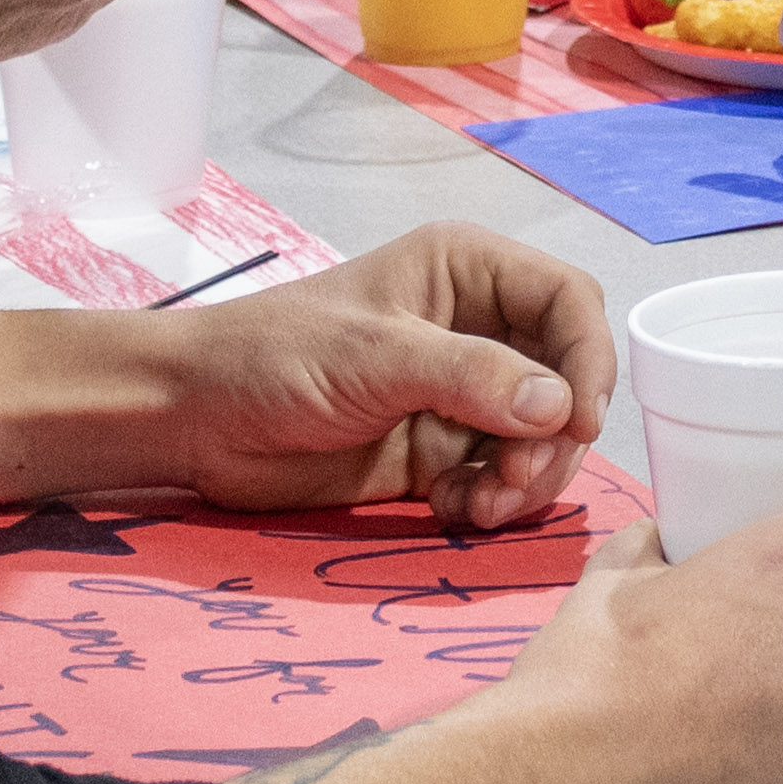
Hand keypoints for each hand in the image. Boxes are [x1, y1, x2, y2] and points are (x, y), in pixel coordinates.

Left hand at [159, 228, 615, 532]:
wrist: (194, 419)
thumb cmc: (273, 357)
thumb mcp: (375, 356)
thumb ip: (470, 377)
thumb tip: (558, 407)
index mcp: (466, 273)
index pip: (568, 301)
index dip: (588, 358)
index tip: (578, 421)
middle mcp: (475, 329)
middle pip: (567, 379)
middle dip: (555, 436)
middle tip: (517, 480)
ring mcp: (459, 396)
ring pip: (541, 439)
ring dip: (527, 479)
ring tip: (482, 506)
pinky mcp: (438, 454)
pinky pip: (499, 481)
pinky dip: (492, 502)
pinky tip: (454, 510)